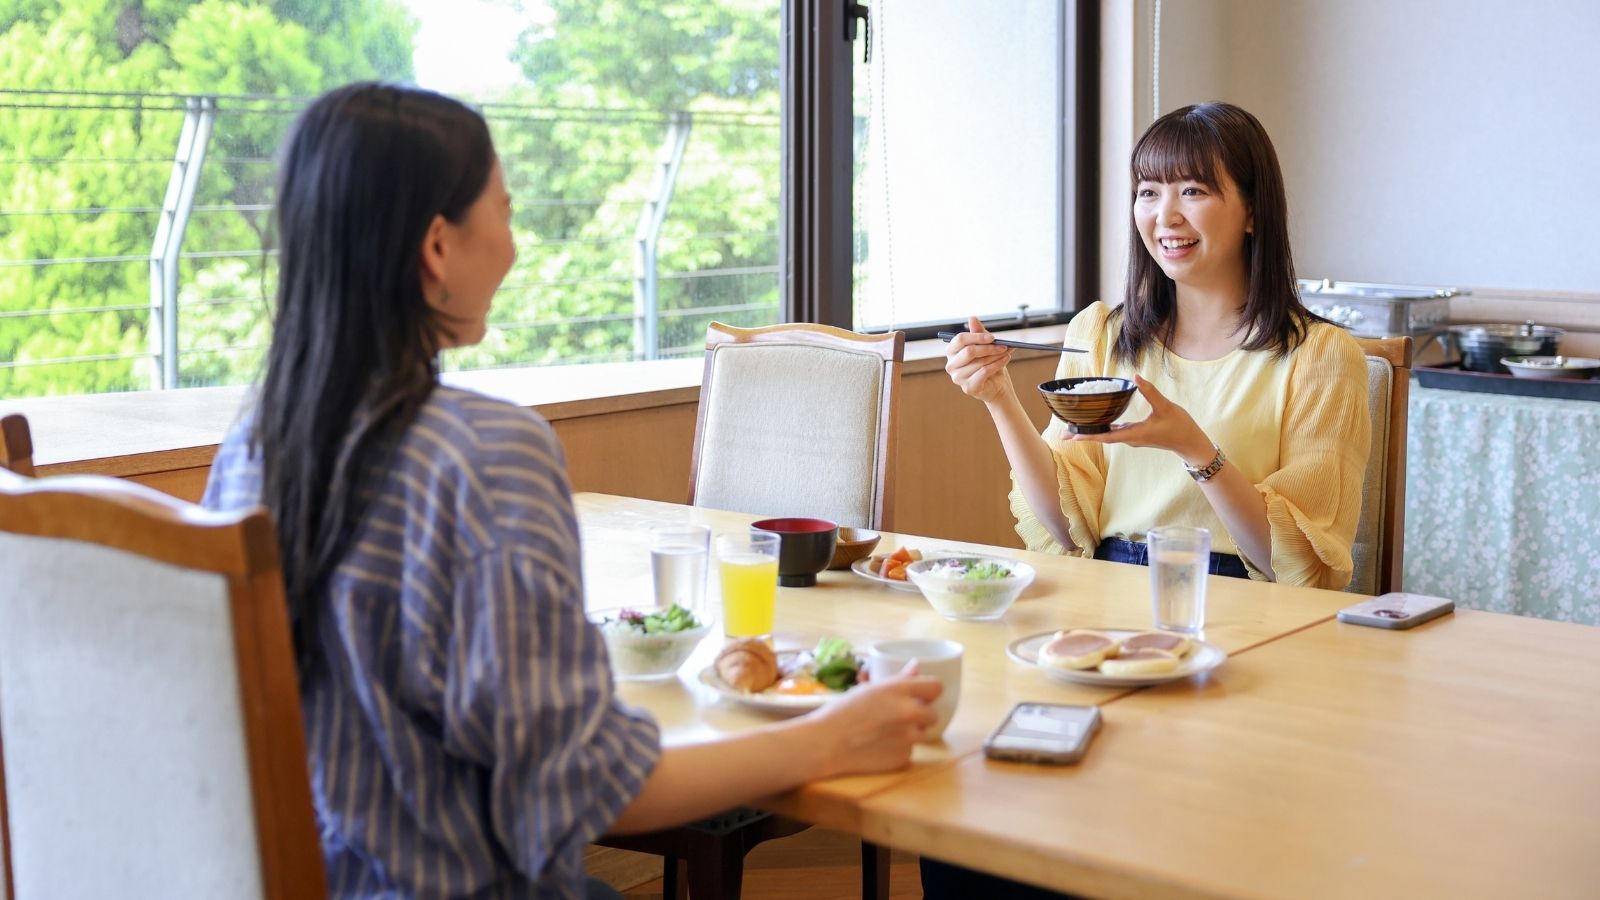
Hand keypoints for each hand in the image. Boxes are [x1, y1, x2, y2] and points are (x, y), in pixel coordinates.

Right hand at [803, 662, 941, 778]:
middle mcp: (910, 713)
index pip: (936, 687)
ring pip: (921, 734)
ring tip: (883, 733)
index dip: (928, 692)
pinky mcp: (903, 758)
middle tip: (897, 717)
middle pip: (933, 714)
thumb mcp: (869, 689)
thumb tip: (917, 667)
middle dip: (919, 716)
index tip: (920, 696)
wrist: (825, 744)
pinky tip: (878, 747)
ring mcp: (908, 738)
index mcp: (900, 690)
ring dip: (909, 733)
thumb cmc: (841, 711)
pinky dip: (898, 750)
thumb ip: (898, 679)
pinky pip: (909, 752)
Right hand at [944, 316, 1013, 404]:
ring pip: (979, 362)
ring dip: (996, 356)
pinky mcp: (968, 388)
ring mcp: (958, 378)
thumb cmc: (989, 363)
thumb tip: (971, 318)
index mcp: (952, 352)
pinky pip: (984, 372)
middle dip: (989, 348)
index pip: (960, 340)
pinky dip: (997, 365)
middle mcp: (951, 365)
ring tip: (1007, 353)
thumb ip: (978, 333)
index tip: (992, 337)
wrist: (997, 385)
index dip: (977, 337)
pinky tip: (1005, 360)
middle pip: (969, 351)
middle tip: (1004, 346)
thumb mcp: (986, 346)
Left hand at [1069, 375, 1213, 465]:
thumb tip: (1135, 376)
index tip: (1072, 436)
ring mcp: (1133, 437)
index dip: (1089, 436)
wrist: (1191, 443)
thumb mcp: (1166, 406)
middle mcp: (1131, 438)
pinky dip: (1105, 428)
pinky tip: (1099, 422)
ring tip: (1075, 428)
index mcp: (1135, 434)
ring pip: (1108, 435)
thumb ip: (1150, 392)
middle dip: (1084, 435)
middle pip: (1103, 437)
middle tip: (1064, 433)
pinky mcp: (1137, 435)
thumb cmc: (1180, 426)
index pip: (1106, 436)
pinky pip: (1116, 432)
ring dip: (1093, 432)